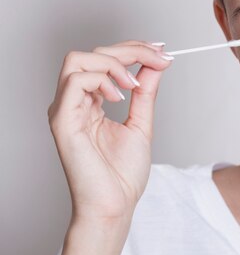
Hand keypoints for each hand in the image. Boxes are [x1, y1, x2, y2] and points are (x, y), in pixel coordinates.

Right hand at [47, 40, 173, 222]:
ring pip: (78, 60)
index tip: (161, 50)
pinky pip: (75, 82)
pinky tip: (120, 97)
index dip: (133, 49)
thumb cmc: (122, 174)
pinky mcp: (63, 121)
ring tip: (134, 84)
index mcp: (90, 103)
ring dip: (114, 64)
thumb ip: (145, 92)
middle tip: (157, 58)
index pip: (104, 60)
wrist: (115, 204)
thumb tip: (155, 64)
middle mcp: (74, 103)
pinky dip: (101, 80)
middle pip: (92, 53)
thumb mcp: (141, 123)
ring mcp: (65, 110)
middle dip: (130, 50)